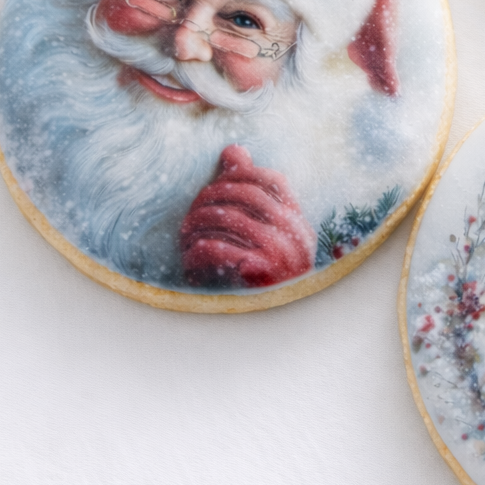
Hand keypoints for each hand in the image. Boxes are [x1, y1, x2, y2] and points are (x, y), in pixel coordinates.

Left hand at [179, 145, 316, 288]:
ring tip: (185, 238)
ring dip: (195, 226)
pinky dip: (195, 252)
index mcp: (298, 223)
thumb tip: (233, 149)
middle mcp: (295, 235)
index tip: (214, 187)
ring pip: (224, 218)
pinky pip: (215, 249)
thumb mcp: (261, 233)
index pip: (271, 179)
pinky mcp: (257, 278)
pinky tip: (190, 260)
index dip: (239, 176)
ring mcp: (280, 256)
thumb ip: (248, 189)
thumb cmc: (260, 278)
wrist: (272, 334)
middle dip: (209, 199)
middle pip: (243, 194)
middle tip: (191, 213)